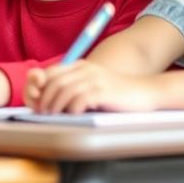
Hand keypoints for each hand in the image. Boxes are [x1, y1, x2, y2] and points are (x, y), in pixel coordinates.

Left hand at [25, 60, 161, 113]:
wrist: (146, 92)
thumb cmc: (117, 93)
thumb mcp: (93, 85)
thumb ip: (75, 87)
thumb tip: (50, 100)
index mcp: (81, 66)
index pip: (51, 73)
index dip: (40, 88)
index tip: (37, 103)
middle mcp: (87, 69)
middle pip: (55, 82)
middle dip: (44, 99)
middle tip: (43, 113)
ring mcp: (96, 79)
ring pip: (65, 90)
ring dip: (55, 106)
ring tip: (54, 116)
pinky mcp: (104, 91)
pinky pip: (81, 99)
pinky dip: (72, 109)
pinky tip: (73, 116)